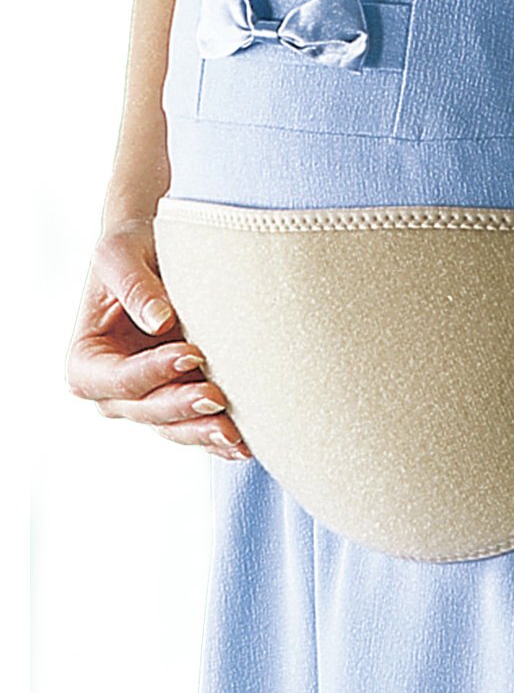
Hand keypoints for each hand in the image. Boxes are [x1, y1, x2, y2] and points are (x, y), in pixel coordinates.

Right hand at [65, 217, 252, 460]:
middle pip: (149, 410)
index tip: (190, 354)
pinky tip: (246, 445)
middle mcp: (116, 390)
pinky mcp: (184, 399)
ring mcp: (152, 399)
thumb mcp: (122, 255)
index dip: (152, 372)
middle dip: (183, 407)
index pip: (119, 378)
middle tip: (217, 397)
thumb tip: (159, 321)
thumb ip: (135, 286)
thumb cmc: (134, 247)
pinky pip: (199, 427)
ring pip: (176, 428)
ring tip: (237, 434)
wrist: (163, 249)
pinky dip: (220, 438)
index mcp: (88, 361)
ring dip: (205, 433)